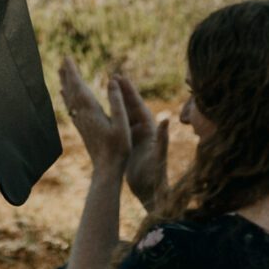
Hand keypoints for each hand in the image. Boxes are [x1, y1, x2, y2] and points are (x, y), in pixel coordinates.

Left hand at [59, 56, 131, 178]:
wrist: (106, 169)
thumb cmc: (118, 148)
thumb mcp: (122, 123)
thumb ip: (117, 101)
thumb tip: (111, 80)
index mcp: (91, 111)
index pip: (79, 86)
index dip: (72, 71)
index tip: (66, 57)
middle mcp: (83, 115)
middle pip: (72, 90)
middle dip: (67, 75)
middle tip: (62, 60)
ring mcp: (81, 122)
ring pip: (70, 99)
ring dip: (66, 85)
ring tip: (61, 74)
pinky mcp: (83, 129)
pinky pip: (72, 108)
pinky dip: (68, 98)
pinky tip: (66, 97)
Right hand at [117, 71, 170, 211]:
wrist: (153, 192)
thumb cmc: (156, 177)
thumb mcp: (159, 156)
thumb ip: (163, 138)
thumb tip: (166, 118)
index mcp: (150, 130)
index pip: (139, 106)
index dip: (130, 91)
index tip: (120, 77)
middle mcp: (145, 130)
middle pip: (131, 106)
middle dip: (122, 91)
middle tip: (112, 76)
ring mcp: (137, 136)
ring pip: (124, 114)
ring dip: (116, 101)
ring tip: (107, 89)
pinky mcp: (130, 143)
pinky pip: (120, 126)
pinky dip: (112, 116)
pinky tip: (102, 112)